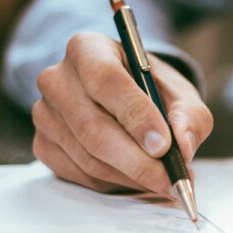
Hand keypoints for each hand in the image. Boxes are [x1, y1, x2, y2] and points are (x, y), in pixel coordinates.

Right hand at [32, 32, 212, 195]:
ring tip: (164, 181)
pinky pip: (80, 174)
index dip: (136, 116)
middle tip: (172, 179)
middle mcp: (57, 79)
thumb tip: (183, 147)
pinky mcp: (43, 145)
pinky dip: (115, 183)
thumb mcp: (180, 94)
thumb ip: (189, 116)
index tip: (164, 145)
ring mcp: (45, 114)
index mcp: (88, 49)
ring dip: (131, 176)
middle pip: (93, 128)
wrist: (126, 98)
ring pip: (89, 157)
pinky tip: (138, 178)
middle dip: (138, 161)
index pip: (106, 81)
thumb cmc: (152, 91)